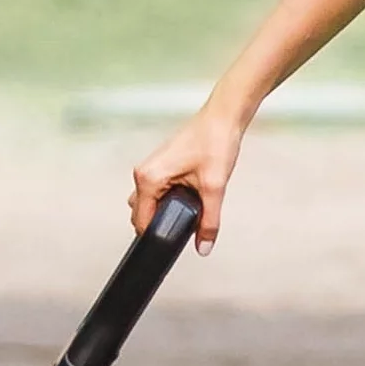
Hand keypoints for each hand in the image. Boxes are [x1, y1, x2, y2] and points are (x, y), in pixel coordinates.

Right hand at [129, 93, 246, 251]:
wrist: (222, 118)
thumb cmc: (215, 143)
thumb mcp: (214, 187)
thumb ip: (209, 221)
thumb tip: (204, 246)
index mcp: (149, 178)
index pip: (142, 221)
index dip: (156, 237)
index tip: (171, 247)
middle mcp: (143, 173)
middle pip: (141, 213)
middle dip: (160, 224)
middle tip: (185, 229)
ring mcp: (149, 168)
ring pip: (147, 203)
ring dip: (162, 212)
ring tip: (187, 213)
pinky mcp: (159, 165)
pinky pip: (154, 192)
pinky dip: (166, 201)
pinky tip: (187, 199)